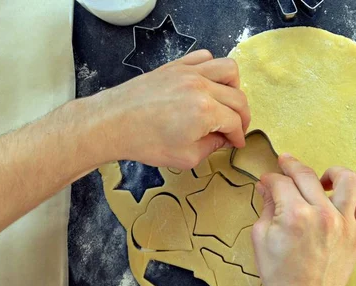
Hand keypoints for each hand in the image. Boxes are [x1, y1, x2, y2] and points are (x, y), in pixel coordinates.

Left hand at [84, 49, 249, 168]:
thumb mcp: (185, 157)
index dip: (239, 136)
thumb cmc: (144, 142)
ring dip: (234, 87)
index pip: (235, 122)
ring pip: (228, 69)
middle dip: (242, 117)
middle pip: (237, 97)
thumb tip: (222, 139)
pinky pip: (204, 57)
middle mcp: (201, 87)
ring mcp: (188, 72)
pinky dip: (212, 69)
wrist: (113, 123)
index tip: (236, 143)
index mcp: (205, 112)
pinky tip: (208, 85)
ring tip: (226, 103)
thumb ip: (211, 147)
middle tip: (235, 129)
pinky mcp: (175, 66)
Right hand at [252, 154, 355, 285]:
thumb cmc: (279, 277)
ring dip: (332, 173)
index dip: (270, 178)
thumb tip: (268, 186)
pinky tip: (339, 203)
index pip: (281, 182)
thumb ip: (267, 207)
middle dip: (291, 165)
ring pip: (347, 180)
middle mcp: (322, 214)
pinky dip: (354, 199)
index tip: (267, 181)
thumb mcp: (261, 239)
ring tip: (322, 180)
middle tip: (285, 164)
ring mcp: (344, 224)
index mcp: (294, 215)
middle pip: (307, 175)